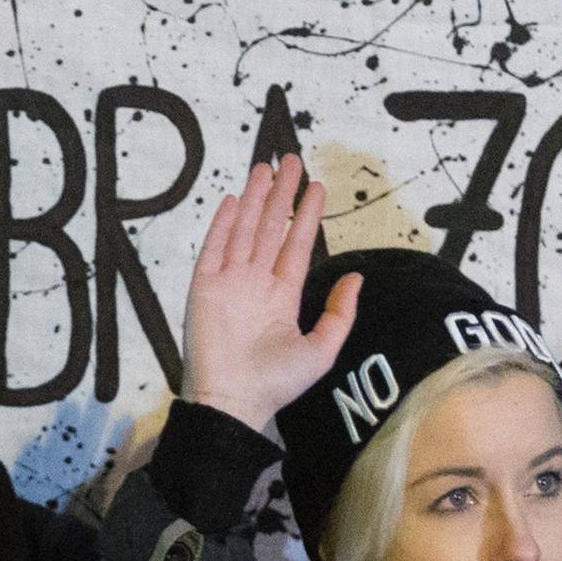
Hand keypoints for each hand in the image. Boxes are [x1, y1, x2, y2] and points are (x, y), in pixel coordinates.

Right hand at [181, 154, 360, 435]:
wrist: (234, 401)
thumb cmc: (276, 384)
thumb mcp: (321, 349)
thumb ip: (339, 313)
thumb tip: (357, 277)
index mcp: (282, 296)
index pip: (296, 244)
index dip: (306, 214)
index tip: (316, 185)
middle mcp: (256, 283)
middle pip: (270, 228)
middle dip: (281, 194)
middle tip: (290, 160)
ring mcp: (229, 282)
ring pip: (244, 229)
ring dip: (254, 198)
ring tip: (266, 167)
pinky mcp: (205, 287)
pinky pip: (214, 247)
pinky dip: (222, 223)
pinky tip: (232, 199)